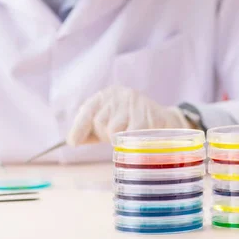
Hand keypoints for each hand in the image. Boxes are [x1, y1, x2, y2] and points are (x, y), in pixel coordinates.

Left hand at [67, 86, 192, 145]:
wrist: (166, 121)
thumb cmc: (132, 123)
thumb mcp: (109, 123)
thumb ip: (90, 132)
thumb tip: (72, 141)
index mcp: (105, 96)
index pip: (87, 111)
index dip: (79, 128)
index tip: (73, 142)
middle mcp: (118, 95)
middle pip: (99, 123)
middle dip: (105, 136)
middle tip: (119, 136)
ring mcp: (133, 103)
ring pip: (113, 130)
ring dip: (119, 140)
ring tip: (130, 136)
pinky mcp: (146, 115)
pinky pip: (130, 136)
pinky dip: (132, 143)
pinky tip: (139, 139)